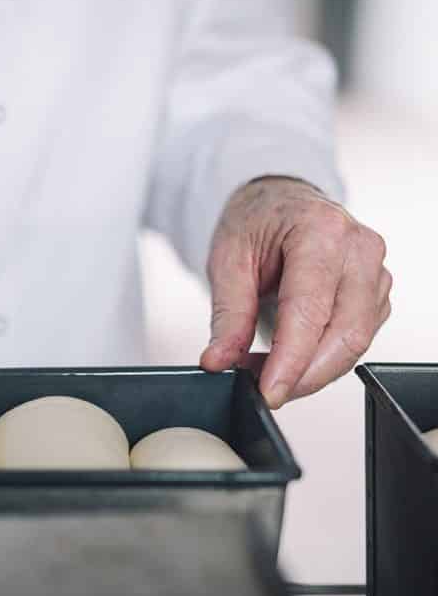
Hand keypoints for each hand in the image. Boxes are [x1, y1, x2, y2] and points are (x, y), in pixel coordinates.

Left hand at [199, 177, 390, 407]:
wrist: (277, 202)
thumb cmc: (255, 222)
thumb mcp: (226, 260)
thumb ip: (228, 316)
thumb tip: (219, 361)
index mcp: (320, 231)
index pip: (311, 311)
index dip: (291, 361)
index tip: (268, 392)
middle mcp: (359, 249)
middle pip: (345, 334)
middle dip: (304, 375)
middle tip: (263, 391)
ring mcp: (375, 272)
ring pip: (356, 343)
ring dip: (313, 370)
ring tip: (268, 372)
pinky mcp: (376, 293)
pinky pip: (357, 339)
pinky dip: (323, 359)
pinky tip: (291, 359)